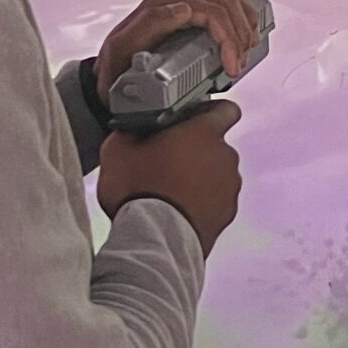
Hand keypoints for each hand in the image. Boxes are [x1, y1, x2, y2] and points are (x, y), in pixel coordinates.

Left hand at [94, 0, 264, 111]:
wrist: (108, 79)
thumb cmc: (115, 70)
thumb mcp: (122, 50)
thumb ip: (150, 25)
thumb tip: (185, 9)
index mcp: (159, 6)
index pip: (209, 11)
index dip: (227, 38)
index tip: (231, 65)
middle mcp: (171, 0)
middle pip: (222, 2)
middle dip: (239, 33)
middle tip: (238, 62)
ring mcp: (179, 2)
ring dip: (244, 19)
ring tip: (248, 45)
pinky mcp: (185, 11)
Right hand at [100, 101, 242, 250]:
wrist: (154, 238)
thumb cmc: (140, 191)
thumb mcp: (118, 149)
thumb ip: (130, 131)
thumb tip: (130, 131)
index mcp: (204, 132)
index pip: (225, 109)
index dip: (210, 111)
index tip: (197, 117)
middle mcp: (224, 156)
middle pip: (216, 145)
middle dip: (195, 149)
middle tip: (167, 158)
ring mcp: (229, 187)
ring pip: (217, 174)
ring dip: (199, 177)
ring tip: (169, 188)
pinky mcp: (226, 213)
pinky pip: (216, 200)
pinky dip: (202, 201)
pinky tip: (177, 208)